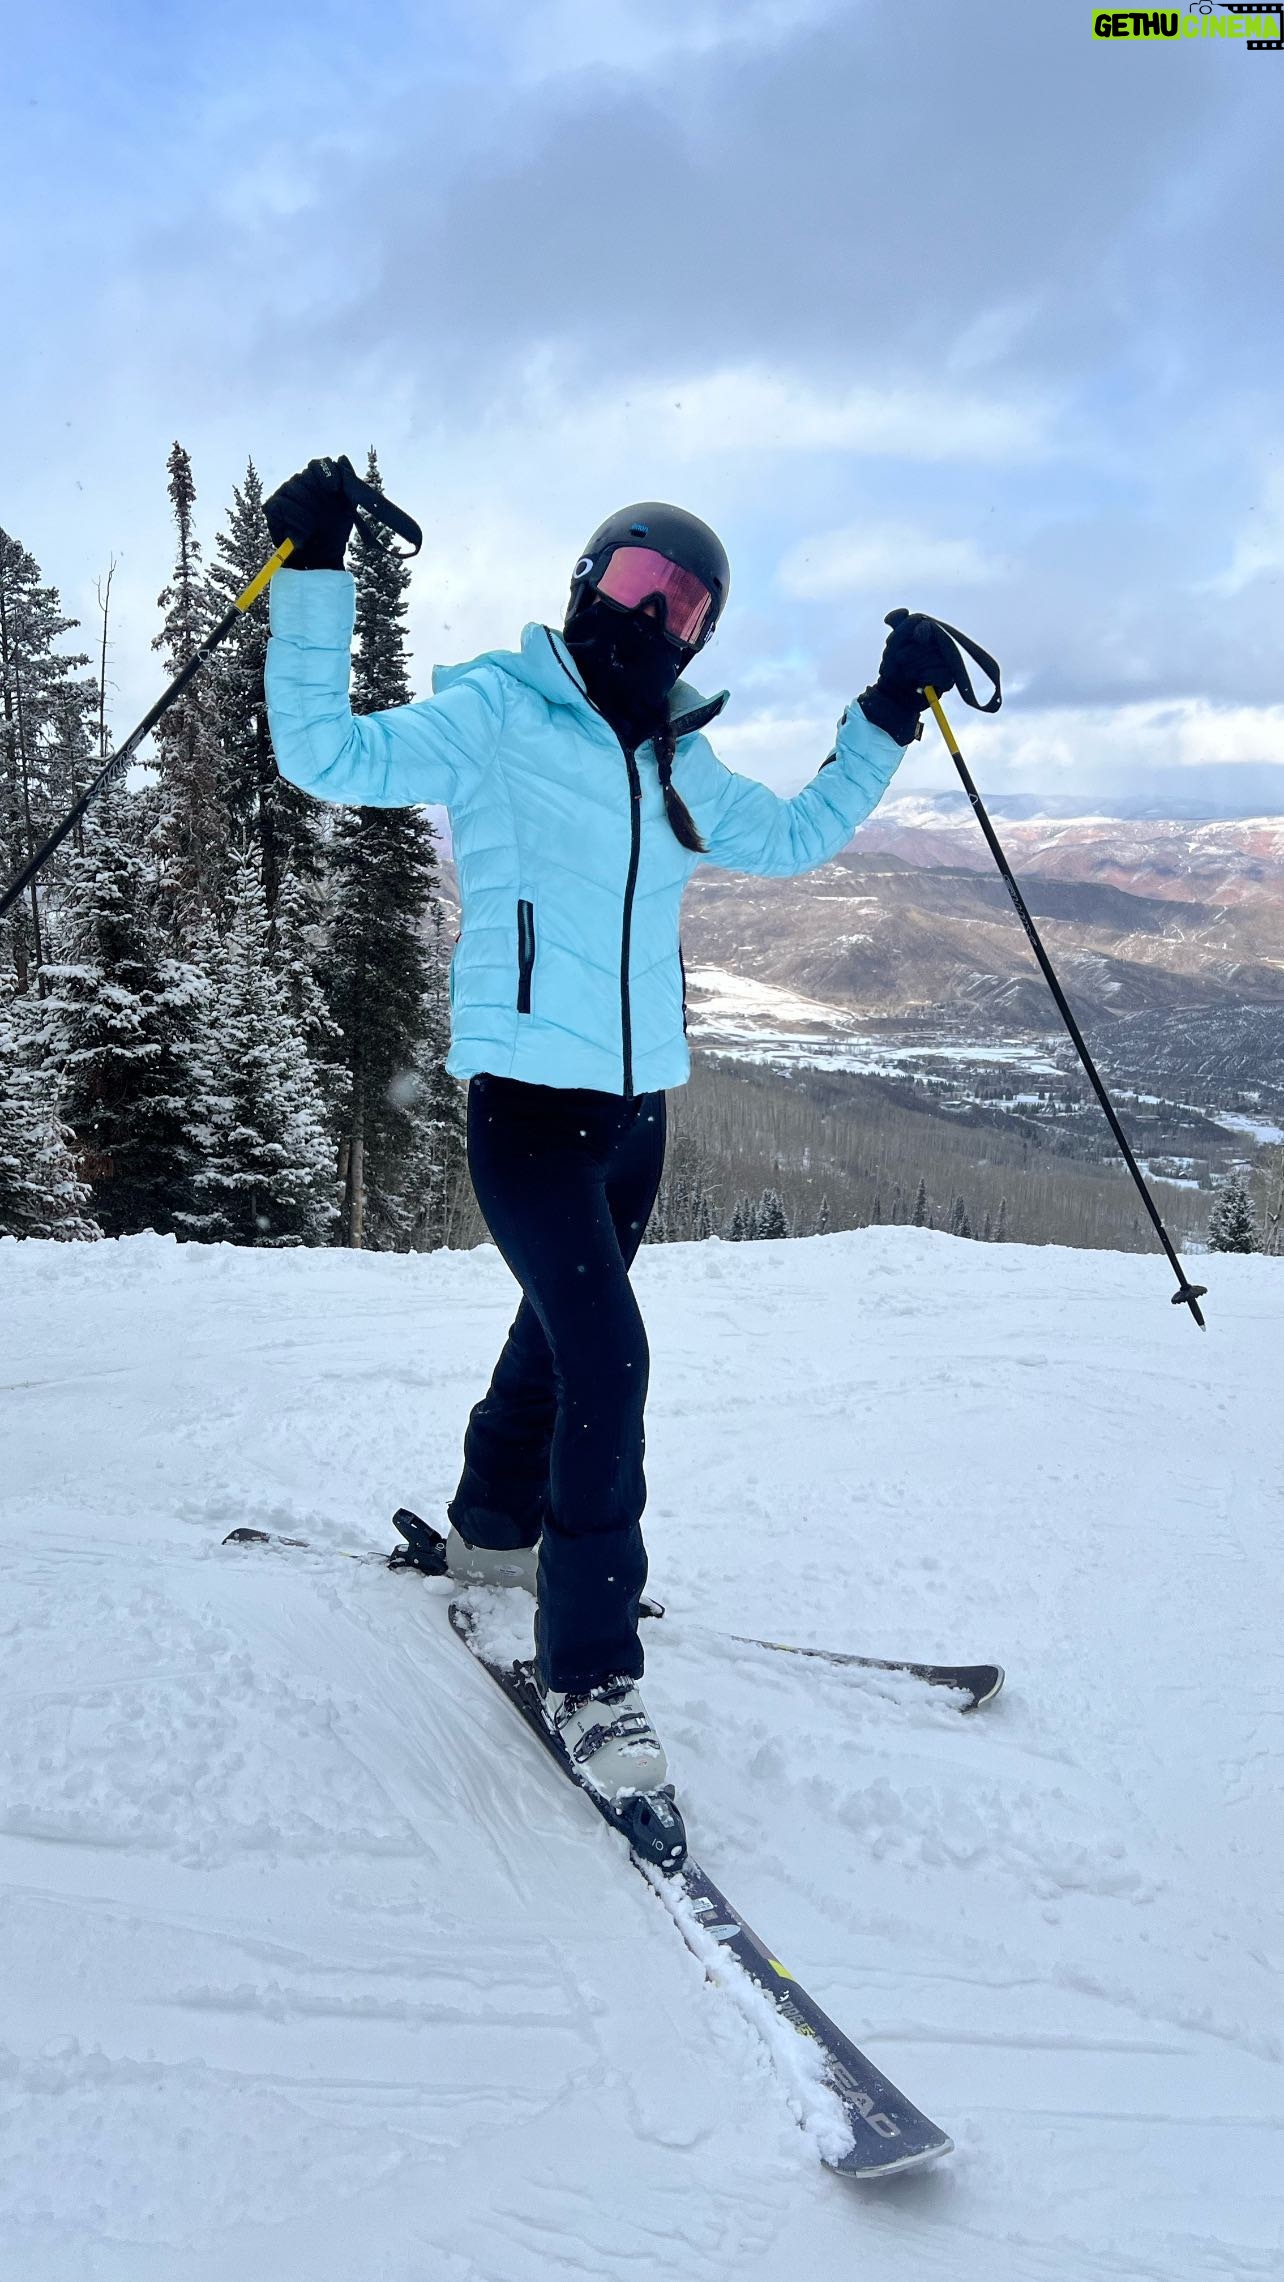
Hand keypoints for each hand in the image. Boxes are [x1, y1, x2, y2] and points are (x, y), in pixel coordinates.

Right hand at [264, 458, 354, 570]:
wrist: (322, 557)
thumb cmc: (334, 531)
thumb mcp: (348, 508)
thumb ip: (348, 482)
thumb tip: (342, 457)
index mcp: (317, 480)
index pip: (318, 464)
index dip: (327, 474)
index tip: (334, 490)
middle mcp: (298, 482)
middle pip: (305, 475)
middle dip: (317, 498)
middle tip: (323, 517)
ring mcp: (284, 493)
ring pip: (293, 487)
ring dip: (308, 512)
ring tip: (314, 527)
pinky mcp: (272, 506)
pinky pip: (281, 503)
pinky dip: (296, 518)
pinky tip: (304, 531)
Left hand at [857, 610, 958, 744]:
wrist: (893, 695)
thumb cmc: (894, 667)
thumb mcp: (893, 643)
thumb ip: (898, 623)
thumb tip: (905, 611)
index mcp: (931, 632)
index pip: (921, 622)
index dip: (907, 632)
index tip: (899, 643)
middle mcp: (942, 645)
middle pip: (926, 639)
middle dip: (905, 652)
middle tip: (898, 661)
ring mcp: (948, 662)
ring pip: (933, 656)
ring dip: (913, 666)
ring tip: (906, 673)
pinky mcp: (949, 680)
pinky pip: (940, 673)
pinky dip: (926, 676)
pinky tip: (918, 681)